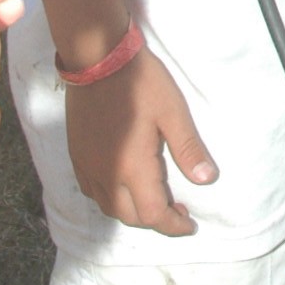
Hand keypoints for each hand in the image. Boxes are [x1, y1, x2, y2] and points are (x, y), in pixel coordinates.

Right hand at [65, 50, 217, 236]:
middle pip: (130, 216)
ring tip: (154, 198)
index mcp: (131, 167)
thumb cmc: (141, 82)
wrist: (98, 59)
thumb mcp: (173, 112)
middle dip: (155, 220)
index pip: (153, 214)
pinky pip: (93, 192)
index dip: (173, 225)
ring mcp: (87, 167)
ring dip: (133, 211)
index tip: (190, 225)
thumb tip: (206, 180)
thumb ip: (188, 149)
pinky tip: (125, 184)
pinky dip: (112, 199)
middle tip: (178, 209)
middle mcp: (105, 175)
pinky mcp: (77, 157)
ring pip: (109, 207)